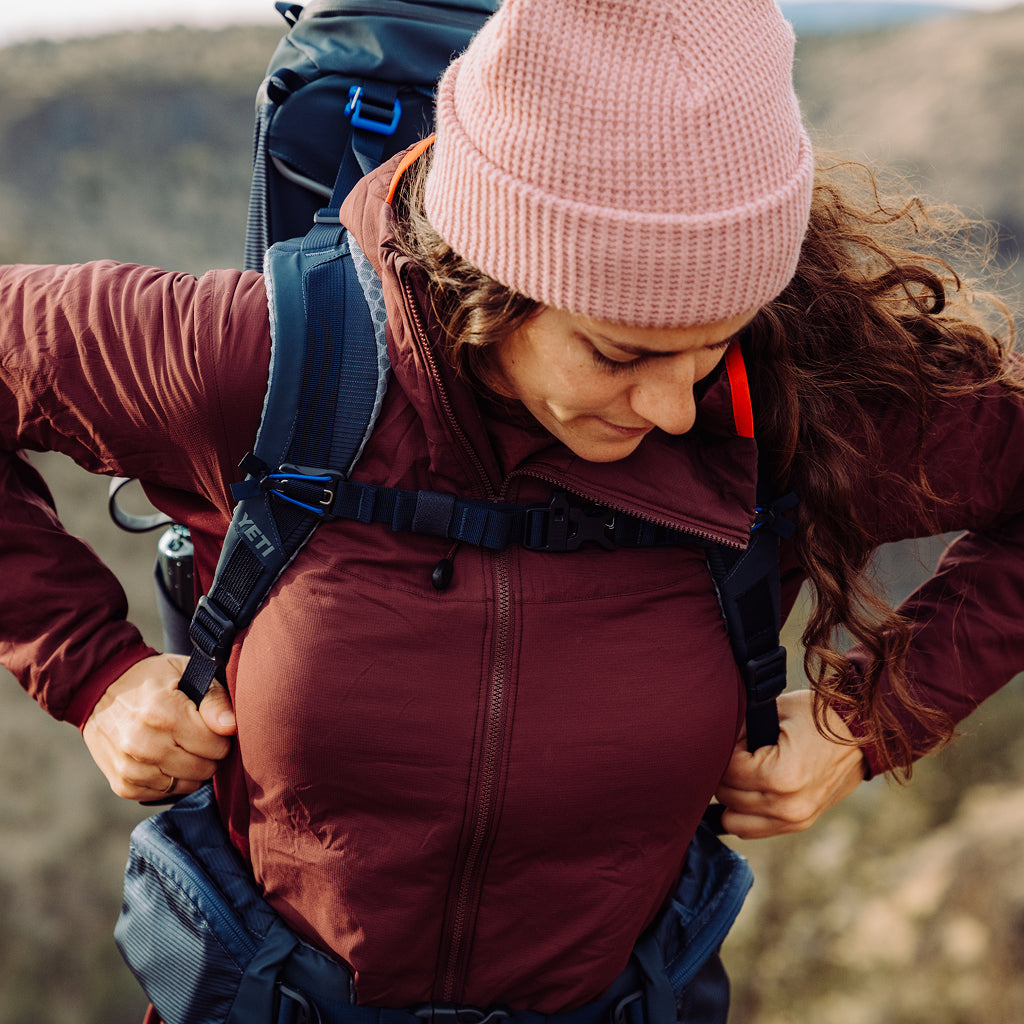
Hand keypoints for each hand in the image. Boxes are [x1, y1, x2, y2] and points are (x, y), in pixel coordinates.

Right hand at [82, 653, 235, 800]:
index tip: (210, 725)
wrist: (100, 688)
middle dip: (208, 753)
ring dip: (191, 769)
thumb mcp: (186, 673)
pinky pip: (165, 794)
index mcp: (164, 713)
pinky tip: (162, 758)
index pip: (216, 745)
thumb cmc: (153, 679)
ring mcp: (131, 768)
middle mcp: (144, 744)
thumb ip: (214, 699)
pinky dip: (171, 780)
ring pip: (188, 785)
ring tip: (179, 745)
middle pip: (204, 768)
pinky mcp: (123, 785)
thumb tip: (231, 727)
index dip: (220, 735)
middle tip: (195, 735)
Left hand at [714, 689, 865, 838]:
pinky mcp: (799, 825)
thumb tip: (711, 741)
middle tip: (743, 750)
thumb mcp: (775, 712)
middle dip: (726, 771)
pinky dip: (744, 811)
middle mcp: (787, 806)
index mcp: (781, 777)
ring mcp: (795, 820)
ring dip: (732, 795)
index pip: (727, 771)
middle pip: (726, 796)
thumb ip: (740, 730)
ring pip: (732, 819)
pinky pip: (751, 828)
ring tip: (746, 770)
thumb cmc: (818, 716)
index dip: (726, 749)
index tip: (739, 736)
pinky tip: (751, 788)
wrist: (862, 734)